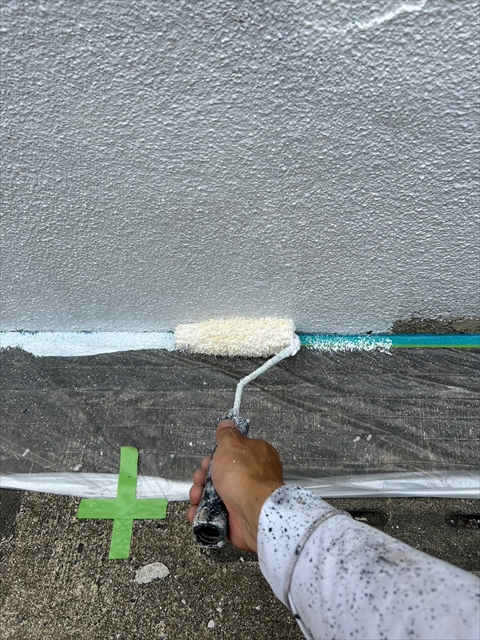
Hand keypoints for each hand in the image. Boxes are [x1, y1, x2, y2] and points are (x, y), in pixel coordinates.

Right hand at [187, 420, 283, 551]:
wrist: (252, 511)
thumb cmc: (243, 475)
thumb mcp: (232, 444)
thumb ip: (227, 434)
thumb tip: (227, 424)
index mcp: (255, 457)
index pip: (232, 455)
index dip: (215, 458)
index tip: (207, 462)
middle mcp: (251, 479)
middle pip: (219, 476)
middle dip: (203, 478)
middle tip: (200, 480)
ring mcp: (243, 500)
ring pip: (213, 496)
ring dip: (199, 496)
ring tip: (197, 498)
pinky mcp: (235, 520)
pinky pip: (214, 515)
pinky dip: (202, 514)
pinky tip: (196, 512)